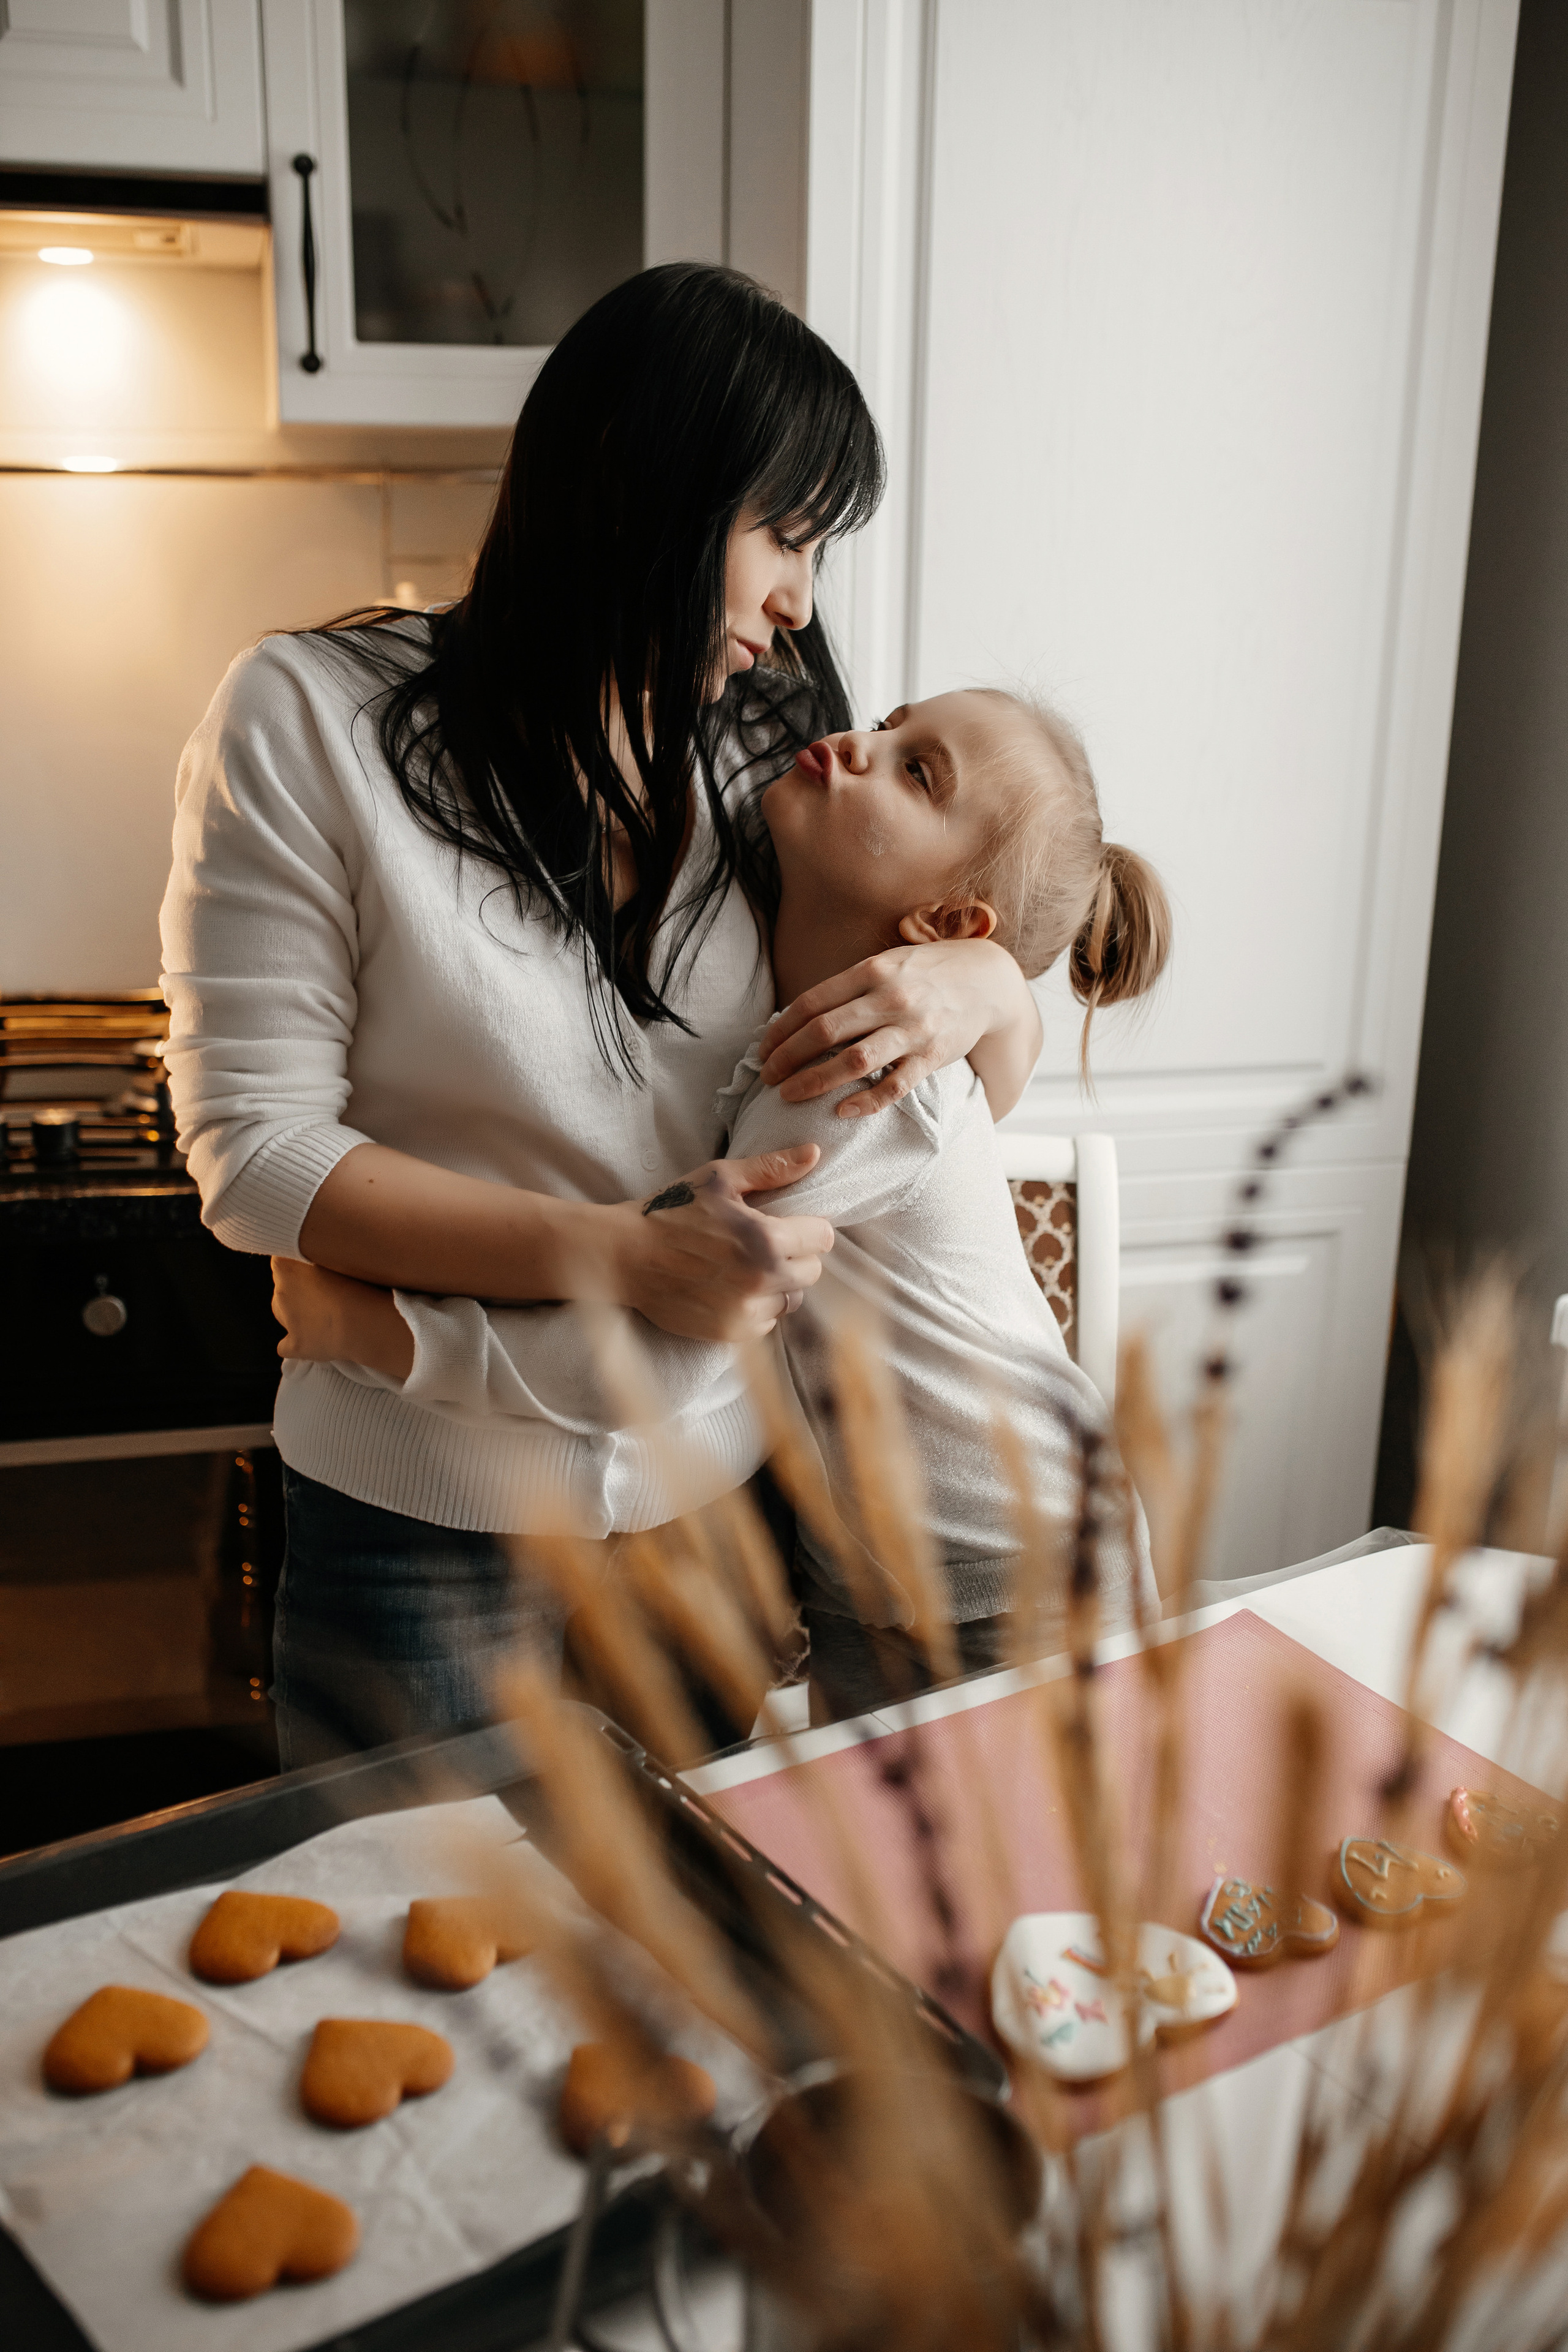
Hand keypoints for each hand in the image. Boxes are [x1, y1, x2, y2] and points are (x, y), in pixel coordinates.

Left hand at [270, 1256, 414, 1380]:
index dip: (299, 1262)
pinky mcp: (294, 1345)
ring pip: (283, 1313)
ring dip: (297, 1312)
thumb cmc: (360, 1282)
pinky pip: (287, 1346)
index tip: (316, 1265)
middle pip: (282, 1286)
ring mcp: (286, 1320)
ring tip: (324, 1314)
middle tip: (325, 1290)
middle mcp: (279, 1291)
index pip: (282, 1258)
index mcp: (285, 1265)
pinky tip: (314, 1340)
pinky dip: (297, 1343)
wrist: (365, 1320)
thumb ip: (321, 1249)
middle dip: (298, 1287)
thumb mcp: (340, 1253)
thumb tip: (320, 1246)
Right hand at [602, 1147, 832, 1341]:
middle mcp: (761, 1280)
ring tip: (747, 1267)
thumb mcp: (718, 1179)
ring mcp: (746, 1311)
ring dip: (777, 1284)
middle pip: (811, 1272)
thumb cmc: (671, 1211)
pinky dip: (757, 1307)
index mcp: (765, 1238)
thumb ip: (771, 1168)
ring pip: (790, 1299)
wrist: (623, 1256)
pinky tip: (732, 1289)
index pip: (822, 1239)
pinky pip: (766, 1322)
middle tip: (765, 1244)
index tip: (790, 1224)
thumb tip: (815, 1153)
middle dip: (795, 1255)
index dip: (808, 1228)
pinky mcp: (730, 1333)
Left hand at [758, 937, 1039, 1117]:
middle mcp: (890, 998)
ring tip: (789, 1095)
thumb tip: (799, 1017)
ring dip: (814, 1081)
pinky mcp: (932, 1056)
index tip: (763, 1050)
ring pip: (853, 1061)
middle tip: (767, 1077)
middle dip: (787, 1058)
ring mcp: (912, 1029)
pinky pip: (893, 1086)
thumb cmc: (925, 974)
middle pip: (824, 1032)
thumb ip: (848, 988)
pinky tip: (841, 1111)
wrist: (986, 980)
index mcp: (871, 972)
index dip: (780, 1030)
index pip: (811, 1003)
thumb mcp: (886, 965)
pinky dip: (864, 1102)